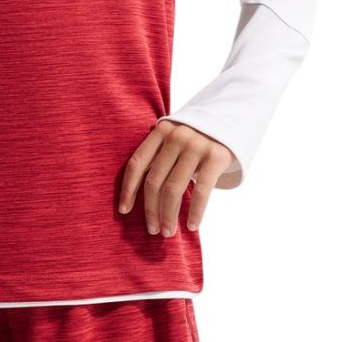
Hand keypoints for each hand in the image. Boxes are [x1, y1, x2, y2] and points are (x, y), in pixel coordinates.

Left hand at [118, 119, 235, 236]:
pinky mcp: (215, 156)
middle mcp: (175, 137)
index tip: (124, 211)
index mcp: (160, 131)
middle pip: (154, 180)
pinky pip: (201, 191)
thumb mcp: (174, 137)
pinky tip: (191, 226)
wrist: (231, 122)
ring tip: (168, 232)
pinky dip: (195, 212)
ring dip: (169, 215)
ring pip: (174, 189)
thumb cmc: (195, 138)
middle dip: (151, 210)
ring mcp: (196, 146)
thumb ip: (159, 156)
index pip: (137, 163)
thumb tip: (138, 196)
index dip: (128, 189)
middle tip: (153, 230)